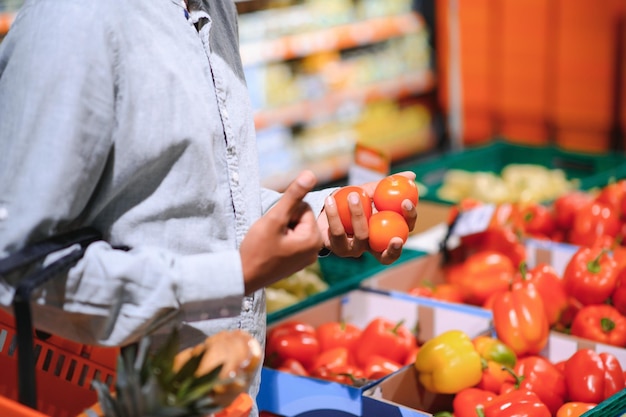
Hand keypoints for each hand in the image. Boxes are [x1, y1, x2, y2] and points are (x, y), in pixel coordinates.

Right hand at [240, 170, 322, 293]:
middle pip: (301, 219)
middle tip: (271, 235)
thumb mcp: (274, 218)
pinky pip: (292, 241)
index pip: (303, 208)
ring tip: (270, 242)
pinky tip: (271, 250)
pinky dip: (281, 241)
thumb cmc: (257, 248)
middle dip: (285, 221)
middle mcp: (315, 250)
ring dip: (282, 230)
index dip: (285, 212)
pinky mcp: (297, 263)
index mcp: (314, 239)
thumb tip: (311, 174)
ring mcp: (306, 259)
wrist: (243, 277)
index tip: (274, 227)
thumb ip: (293, 196)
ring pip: (295, 229)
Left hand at [318, 171, 417, 264]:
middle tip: (396, 237)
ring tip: (353, 195)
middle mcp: (372, 247)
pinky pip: (337, 232)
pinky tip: (330, 200)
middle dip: (393, 249)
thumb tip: (412, 175)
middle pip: (387, 257)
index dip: (409, 219)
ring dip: (358, 214)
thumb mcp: (370, 192)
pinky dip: (334, 214)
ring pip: (361, 237)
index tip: (406, 202)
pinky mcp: (336, 247)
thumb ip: (388, 185)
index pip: (404, 232)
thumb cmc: (353, 200)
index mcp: (386, 234)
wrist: (326, 206)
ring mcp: (354, 250)